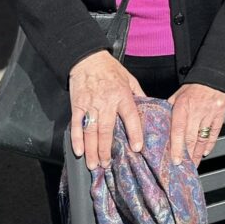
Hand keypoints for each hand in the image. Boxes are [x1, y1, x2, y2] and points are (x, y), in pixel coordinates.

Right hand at [69, 51, 144, 169]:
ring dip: (92, 149)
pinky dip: (76, 139)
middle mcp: (106, 102)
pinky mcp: (77, 105)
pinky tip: (78, 151)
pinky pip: (76, 125)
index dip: (135, 133)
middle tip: (107, 164)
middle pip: (107, 129)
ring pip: (91, 131)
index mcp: (122, 95)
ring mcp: (90, 105)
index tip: (137, 148)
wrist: (88, 59)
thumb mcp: (130, 79)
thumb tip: (148, 108)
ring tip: (94, 164)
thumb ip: (138, 94)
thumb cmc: (111, 69)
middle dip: (106, 149)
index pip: (131, 117)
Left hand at [168, 83, 224, 165]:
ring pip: (203, 138)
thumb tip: (159, 125)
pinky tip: (205, 151)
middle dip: (187, 155)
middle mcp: (197, 110)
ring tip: (194, 163)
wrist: (213, 78)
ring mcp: (210, 113)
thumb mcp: (177, 95)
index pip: (178, 130)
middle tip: (183, 167)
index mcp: (183, 106)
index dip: (176, 147)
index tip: (175, 160)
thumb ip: (169, 110)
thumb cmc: (193, 87)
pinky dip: (210, 144)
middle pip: (191, 138)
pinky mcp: (220, 115)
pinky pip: (215, 133)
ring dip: (198, 153)